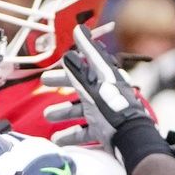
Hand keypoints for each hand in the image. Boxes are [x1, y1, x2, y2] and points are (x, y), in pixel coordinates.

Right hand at [41, 25, 152, 148]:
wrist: (131, 139)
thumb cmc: (112, 111)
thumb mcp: (92, 90)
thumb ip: (79, 73)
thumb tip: (69, 51)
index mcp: (106, 78)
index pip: (92, 57)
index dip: (83, 46)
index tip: (75, 34)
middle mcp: (106, 91)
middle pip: (81, 83)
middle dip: (61, 82)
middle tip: (44, 81)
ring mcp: (106, 110)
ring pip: (81, 108)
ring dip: (63, 111)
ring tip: (47, 116)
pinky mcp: (105, 128)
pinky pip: (86, 130)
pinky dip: (71, 134)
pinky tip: (58, 139)